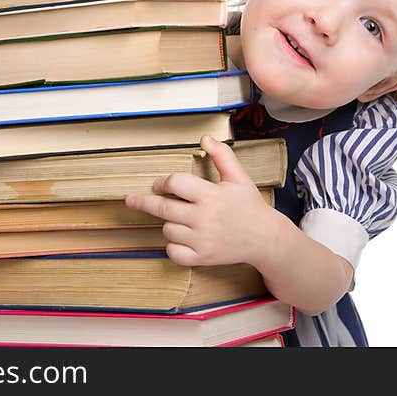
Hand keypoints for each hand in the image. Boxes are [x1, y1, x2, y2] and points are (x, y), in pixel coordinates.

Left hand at [125, 135, 281, 266]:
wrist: (265, 238)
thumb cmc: (249, 206)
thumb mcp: (239, 177)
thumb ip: (222, 156)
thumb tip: (205, 138)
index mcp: (211, 195)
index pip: (177, 183)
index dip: (164, 182)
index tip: (160, 184)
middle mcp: (204, 218)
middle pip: (164, 208)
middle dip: (144, 202)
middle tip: (131, 200)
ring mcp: (202, 240)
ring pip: (168, 230)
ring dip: (169, 223)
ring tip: (181, 219)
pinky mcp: (202, 257)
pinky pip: (173, 253)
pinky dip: (173, 247)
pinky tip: (181, 238)